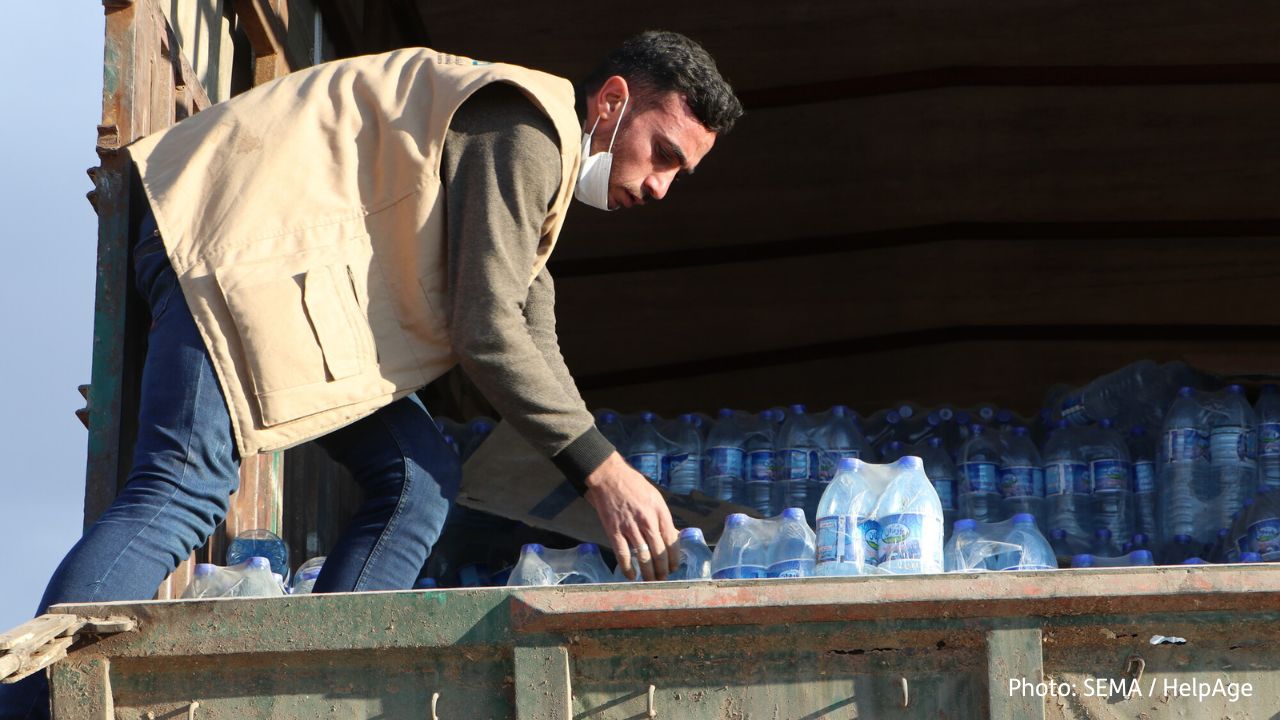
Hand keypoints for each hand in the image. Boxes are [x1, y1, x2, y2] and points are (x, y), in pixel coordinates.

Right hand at [583, 452, 678, 580]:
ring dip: (648, 573)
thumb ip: (663, 517)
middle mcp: (647, 521)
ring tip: (651, 581)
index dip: (674, 558)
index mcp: (659, 512)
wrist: (609, 477)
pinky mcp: (614, 530)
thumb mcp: (655, 497)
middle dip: (663, 569)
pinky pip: (623, 555)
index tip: (674, 567)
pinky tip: (632, 576)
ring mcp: (630, 527)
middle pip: (659, 552)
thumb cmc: (634, 485)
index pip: (671, 541)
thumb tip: (673, 536)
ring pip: (643, 557)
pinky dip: (628, 568)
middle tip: (663, 578)